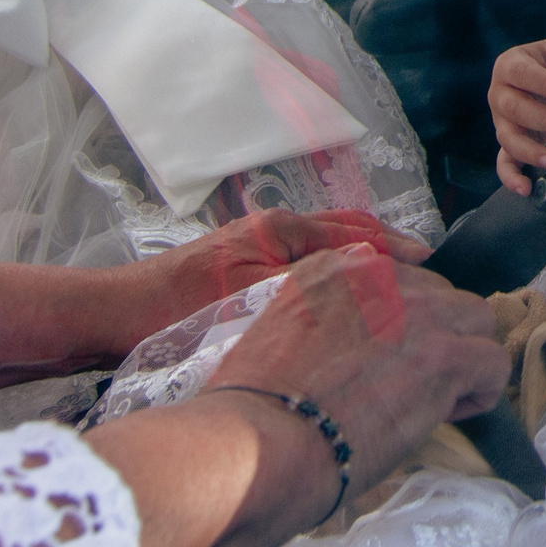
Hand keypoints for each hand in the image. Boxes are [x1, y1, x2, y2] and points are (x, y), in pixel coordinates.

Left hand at [107, 208, 428, 352]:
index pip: (355, 232)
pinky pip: (310, 268)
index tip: (429, 267)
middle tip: (428, 276)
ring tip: (400, 289)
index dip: (395, 250)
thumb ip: (306, 279)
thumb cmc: (176, 307)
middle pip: (348, 235)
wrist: (116, 317)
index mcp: (281, 229)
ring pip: (330, 251)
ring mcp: (262, 249)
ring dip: (365, 265)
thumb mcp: (250, 293)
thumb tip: (362, 269)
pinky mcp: (249, 272)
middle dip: (389, 252)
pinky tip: (348, 305)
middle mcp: (275, 230)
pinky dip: (338, 279)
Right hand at [212, 246, 505, 501]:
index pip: (400, 281)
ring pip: (476, 320)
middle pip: (443, 294)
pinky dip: (480, 391)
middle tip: (415, 381)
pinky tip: (451, 414)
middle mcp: (380, 277)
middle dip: (438, 335)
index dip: (403, 325)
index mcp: (334, 269)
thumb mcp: (278, 337)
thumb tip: (358, 353)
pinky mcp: (444, 355)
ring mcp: (417, 312)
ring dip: (463, 356)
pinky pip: (492, 363)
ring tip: (439, 397)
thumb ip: (325, 325)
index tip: (387, 359)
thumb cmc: (254, 412)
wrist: (257, 442)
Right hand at [491, 35, 545, 195]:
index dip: (542, 84)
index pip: (522, 74)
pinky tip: (526, 189)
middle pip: (513, 108)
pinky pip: (504, 163)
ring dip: (530, 151)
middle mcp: (500, 94)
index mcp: (509, 66)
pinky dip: (511, 177)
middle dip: (541, 119)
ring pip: (508, 138)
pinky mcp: (508, 144)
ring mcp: (501, 122)